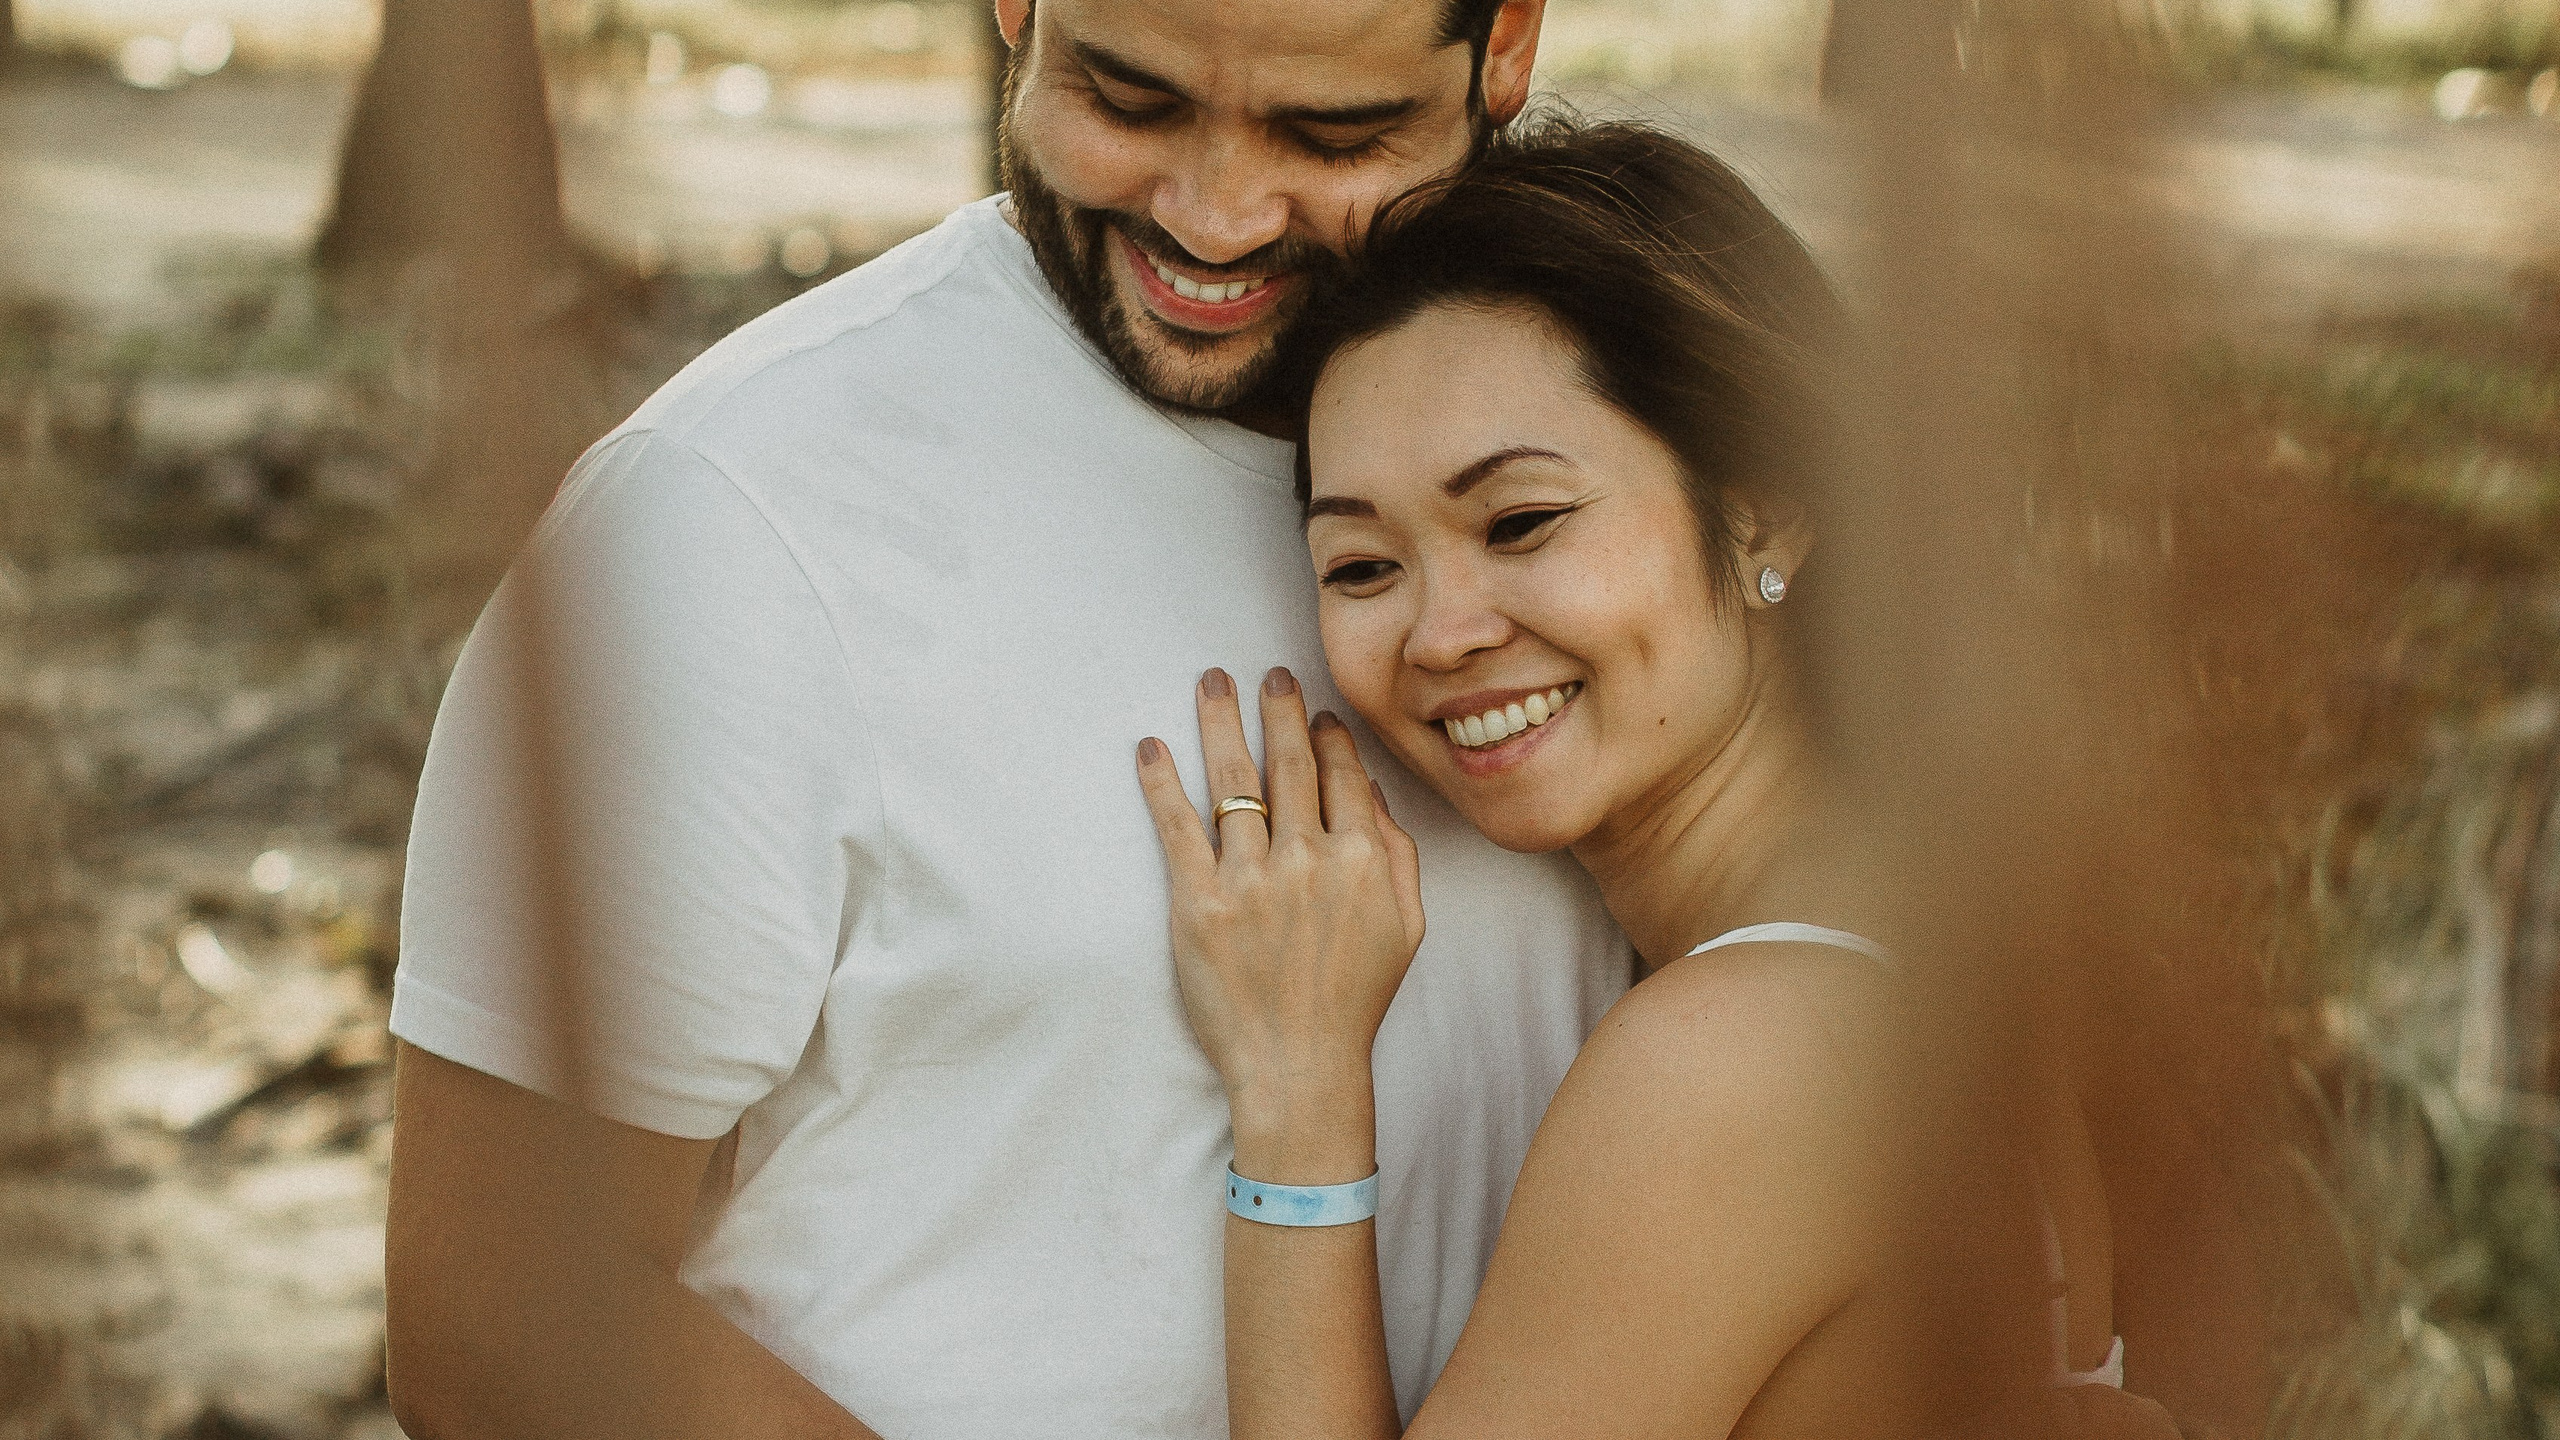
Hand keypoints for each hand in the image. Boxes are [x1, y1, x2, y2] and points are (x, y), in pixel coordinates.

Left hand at [1137, 666, 1425, 1182]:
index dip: (1326, 735)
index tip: (1312, 711)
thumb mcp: (1406, 925)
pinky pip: (1176, 828)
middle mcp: (1308, 859)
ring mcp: (1250, 880)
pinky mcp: (1198, 904)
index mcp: (1363, 859)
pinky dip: (1160, 783)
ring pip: (1233, 782)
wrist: (1300, 1066)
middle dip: (1276, 708)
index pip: (1341, 774)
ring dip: (1219, 723)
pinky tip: (1150, 747)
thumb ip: (1398, 855)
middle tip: (1265, 672)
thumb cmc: (1353, 999)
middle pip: (1288, 763)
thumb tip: (1372, 795)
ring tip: (1210, 681)